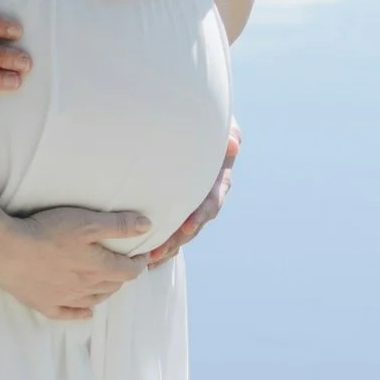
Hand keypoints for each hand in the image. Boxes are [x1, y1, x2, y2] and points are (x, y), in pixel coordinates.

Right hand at [0, 205, 150, 320]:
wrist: (7, 250)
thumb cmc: (47, 232)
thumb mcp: (87, 222)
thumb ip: (118, 225)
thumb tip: (147, 227)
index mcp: (99, 267)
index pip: (128, 271)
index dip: (138, 263)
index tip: (142, 256)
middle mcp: (86, 287)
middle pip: (113, 286)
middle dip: (123, 276)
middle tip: (125, 266)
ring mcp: (66, 299)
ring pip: (94, 300)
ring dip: (106, 292)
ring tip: (109, 283)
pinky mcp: (45, 305)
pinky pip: (70, 314)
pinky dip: (82, 313)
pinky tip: (86, 312)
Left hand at [147, 120, 238, 266]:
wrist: (190, 125)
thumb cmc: (206, 121)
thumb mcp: (220, 124)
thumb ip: (228, 133)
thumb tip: (233, 144)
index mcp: (218, 180)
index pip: (213, 199)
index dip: (202, 213)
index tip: (188, 225)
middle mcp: (206, 196)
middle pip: (195, 222)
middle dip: (179, 238)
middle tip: (161, 249)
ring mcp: (191, 204)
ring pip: (182, 230)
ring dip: (168, 245)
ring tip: (150, 258)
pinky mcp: (177, 208)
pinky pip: (171, 228)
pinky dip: (161, 242)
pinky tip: (146, 254)